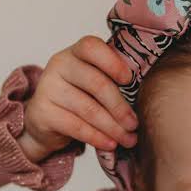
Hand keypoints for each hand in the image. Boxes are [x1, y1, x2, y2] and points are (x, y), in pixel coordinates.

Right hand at [18, 35, 139, 162]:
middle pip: (96, 83)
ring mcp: (48, 87)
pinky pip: (76, 126)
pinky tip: (111, 144)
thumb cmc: (79, 98)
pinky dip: (97, 137)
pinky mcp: (43, 112)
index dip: (112, 62)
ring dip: (113, 127)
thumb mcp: (93, 83)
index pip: (91, 47)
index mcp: (75, 52)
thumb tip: (147, 95)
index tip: (129, 80)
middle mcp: (59, 65)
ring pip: (88, 109)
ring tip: (128, 139)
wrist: (45, 120)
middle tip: (135, 124)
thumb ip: (113, 81)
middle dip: (120, 107)